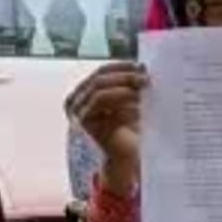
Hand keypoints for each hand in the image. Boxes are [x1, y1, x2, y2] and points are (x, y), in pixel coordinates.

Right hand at [68, 62, 145, 189]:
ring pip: (98, 85)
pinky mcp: (82, 120)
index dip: (122, 66)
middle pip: (100, 76)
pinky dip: (118, 95)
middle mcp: (77, 99)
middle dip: (124, 74)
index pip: (103, 71)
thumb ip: (131, 83)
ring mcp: (77, 110)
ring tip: (142, 85)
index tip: (141, 65)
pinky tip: (135, 97)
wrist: (127, 157)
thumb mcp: (130, 100)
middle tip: (144, 76)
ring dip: (123, 82)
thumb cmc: (130, 129)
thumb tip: (141, 65)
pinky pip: (99, 99)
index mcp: (87, 92)